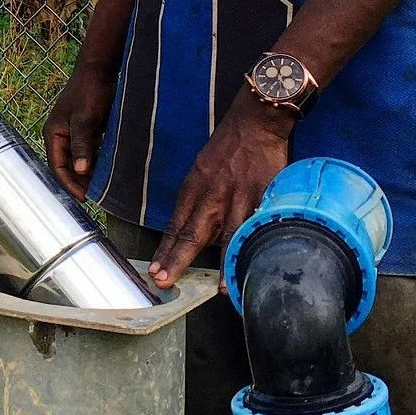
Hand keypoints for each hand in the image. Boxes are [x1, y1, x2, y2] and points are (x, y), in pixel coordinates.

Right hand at [43, 62, 117, 200]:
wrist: (100, 70)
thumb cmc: (89, 92)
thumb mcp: (85, 119)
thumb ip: (82, 144)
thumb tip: (80, 170)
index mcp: (53, 134)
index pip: (57, 167)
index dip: (70, 184)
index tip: (85, 198)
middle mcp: (60, 136)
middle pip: (67, 166)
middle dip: (79, 182)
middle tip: (96, 197)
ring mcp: (73, 134)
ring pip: (79, 161)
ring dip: (88, 174)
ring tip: (102, 189)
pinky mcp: (86, 131)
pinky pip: (89, 152)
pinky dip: (96, 163)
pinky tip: (108, 171)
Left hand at [149, 93, 293, 288]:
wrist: (254, 123)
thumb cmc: (228, 148)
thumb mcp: (202, 170)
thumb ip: (199, 198)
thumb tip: (196, 225)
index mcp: (193, 189)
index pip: (175, 225)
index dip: (165, 250)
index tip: (155, 270)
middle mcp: (210, 196)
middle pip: (190, 234)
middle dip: (176, 260)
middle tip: (164, 281)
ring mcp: (235, 199)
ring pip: (225, 238)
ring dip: (220, 266)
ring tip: (217, 290)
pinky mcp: (260, 197)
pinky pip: (254, 227)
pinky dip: (252, 248)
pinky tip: (252, 264)